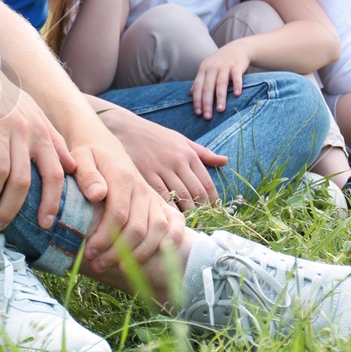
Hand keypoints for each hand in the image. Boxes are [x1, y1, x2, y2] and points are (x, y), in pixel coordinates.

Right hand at [0, 55, 74, 232]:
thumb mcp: (32, 113)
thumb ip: (52, 141)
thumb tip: (71, 168)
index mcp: (42, 131)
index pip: (55, 174)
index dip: (51, 202)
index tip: (43, 226)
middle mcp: (26, 128)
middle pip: (24, 182)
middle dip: (10, 210)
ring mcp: (2, 122)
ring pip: (0, 173)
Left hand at [61, 120, 185, 271]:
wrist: (104, 145)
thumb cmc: (88, 155)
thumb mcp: (80, 157)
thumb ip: (87, 175)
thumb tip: (97, 194)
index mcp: (123, 178)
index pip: (119, 215)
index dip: (105, 237)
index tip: (89, 252)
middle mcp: (142, 189)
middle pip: (138, 228)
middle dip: (118, 251)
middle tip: (97, 264)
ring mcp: (153, 197)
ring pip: (158, 230)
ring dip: (140, 254)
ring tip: (119, 268)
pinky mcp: (160, 203)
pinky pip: (175, 224)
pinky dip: (171, 242)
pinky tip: (155, 257)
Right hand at [97, 107, 225, 210]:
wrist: (125, 128)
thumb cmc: (155, 135)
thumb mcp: (181, 139)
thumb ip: (203, 152)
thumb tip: (225, 161)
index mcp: (188, 154)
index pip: (207, 183)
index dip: (213, 201)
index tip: (214, 212)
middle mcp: (178, 161)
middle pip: (196, 192)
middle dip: (202, 210)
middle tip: (202, 222)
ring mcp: (161, 167)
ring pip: (180, 196)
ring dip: (186, 212)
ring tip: (188, 223)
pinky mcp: (145, 173)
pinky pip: (160, 194)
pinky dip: (167, 207)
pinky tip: (169, 216)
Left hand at [191, 46, 251, 118]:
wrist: (237, 48)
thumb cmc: (221, 62)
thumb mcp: (208, 68)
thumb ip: (200, 80)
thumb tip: (191, 93)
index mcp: (203, 69)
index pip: (198, 87)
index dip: (197, 100)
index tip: (198, 113)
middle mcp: (212, 68)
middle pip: (208, 87)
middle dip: (207, 103)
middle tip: (207, 117)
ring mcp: (224, 66)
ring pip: (221, 83)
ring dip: (220, 97)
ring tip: (220, 110)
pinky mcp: (236, 65)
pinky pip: (236, 76)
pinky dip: (236, 85)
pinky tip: (237, 94)